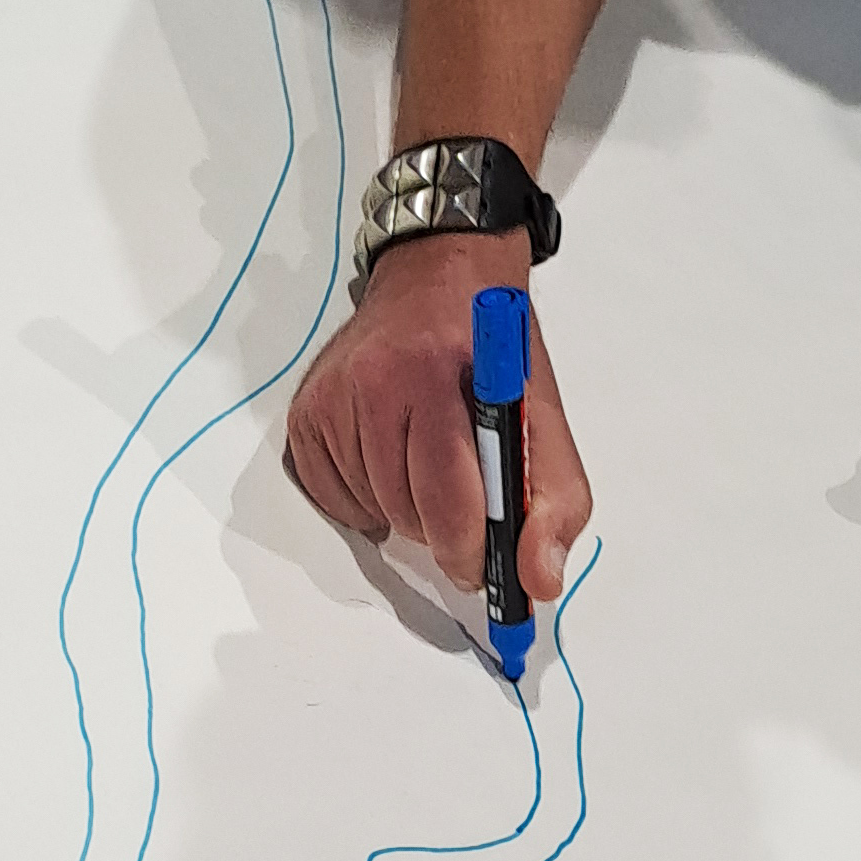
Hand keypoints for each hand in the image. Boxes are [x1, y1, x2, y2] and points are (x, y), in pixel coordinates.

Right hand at [284, 231, 589, 602]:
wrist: (440, 278)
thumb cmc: (492, 352)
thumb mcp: (544, 418)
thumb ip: (554, 504)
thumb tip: (539, 582)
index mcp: (442, 377)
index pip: (447, 496)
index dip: (467, 549)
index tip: (481, 567)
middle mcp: (377, 381)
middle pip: (406, 511)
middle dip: (439, 528)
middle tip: (461, 502)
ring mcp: (334, 396)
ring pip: (371, 509)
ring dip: (404, 512)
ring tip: (425, 469)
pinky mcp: (307, 411)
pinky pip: (332, 498)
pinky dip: (364, 501)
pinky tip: (388, 464)